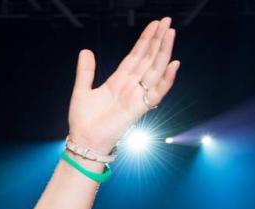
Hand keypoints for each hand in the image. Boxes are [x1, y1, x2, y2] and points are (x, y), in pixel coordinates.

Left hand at [68, 18, 178, 153]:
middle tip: (167, 21)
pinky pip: (157, 93)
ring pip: (155, 70)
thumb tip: (85, 51)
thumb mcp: (81, 90)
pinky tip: (173, 64)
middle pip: (148, 59)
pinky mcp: (139, 109)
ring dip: (163, 52)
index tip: (155, 24)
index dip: (145, 40)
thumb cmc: (83, 121)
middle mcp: (130, 86)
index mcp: (118, 81)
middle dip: (157, 40)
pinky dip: (166, 80)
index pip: (136, 56)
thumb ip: (86, 71)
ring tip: (170, 34)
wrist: (84, 140)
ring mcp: (136, 97)